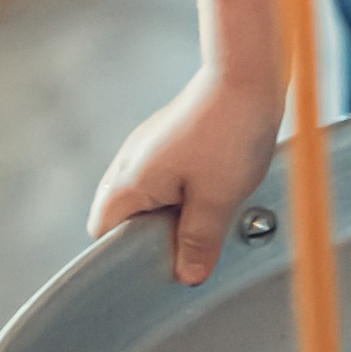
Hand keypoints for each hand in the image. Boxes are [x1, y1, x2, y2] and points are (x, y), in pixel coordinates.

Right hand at [89, 65, 284, 285]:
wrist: (247, 74)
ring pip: (148, 196)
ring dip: (172, 212)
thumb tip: (188, 277)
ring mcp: (148, 146)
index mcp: (129, 182)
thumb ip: (197, 243)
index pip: (102, 233)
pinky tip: (214, 191)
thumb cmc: (229, 133)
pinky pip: (166, 176)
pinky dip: (183, 191)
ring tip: (207, 215)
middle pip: (124, 216)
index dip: (125, 256)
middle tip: (189, 245)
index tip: (159, 266)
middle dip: (153, 235)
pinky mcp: (169, 137)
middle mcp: (129, 163)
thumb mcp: (216, 200)